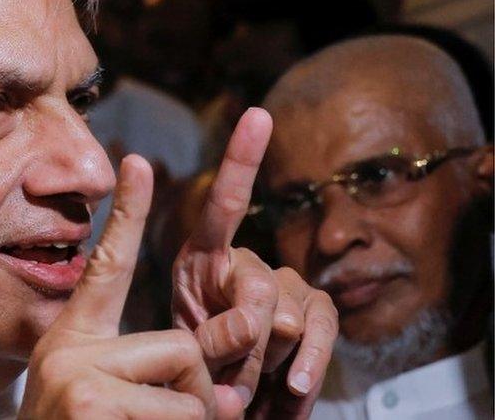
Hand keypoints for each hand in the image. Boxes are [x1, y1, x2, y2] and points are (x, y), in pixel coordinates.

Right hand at [20, 156, 239, 419]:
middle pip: (184, 349)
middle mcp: (70, 351)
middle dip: (200, 394)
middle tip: (164, 418)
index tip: (139, 158)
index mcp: (75, 338)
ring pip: (195, 398)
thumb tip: (236, 380)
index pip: (106, 264)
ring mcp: (78, 384)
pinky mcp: (91, 410)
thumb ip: (167, 377)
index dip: (128, 212)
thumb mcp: (112, 398)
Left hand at [171, 108, 337, 416]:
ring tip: (248, 387)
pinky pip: (323, 327)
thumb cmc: (193, 371)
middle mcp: (246, 261)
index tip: (258, 115)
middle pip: (259, 283)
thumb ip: (210, 335)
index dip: (243, 160)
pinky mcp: (315, 313)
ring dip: (268, 360)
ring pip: (289, 312)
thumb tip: (258, 322)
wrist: (223, 402)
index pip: (225, 205)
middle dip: (242, 337)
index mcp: (203, 257)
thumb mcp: (185, 350)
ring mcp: (286, 285)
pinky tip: (294, 388)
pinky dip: (311, 361)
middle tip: (225, 372)